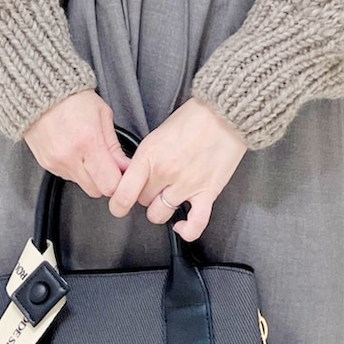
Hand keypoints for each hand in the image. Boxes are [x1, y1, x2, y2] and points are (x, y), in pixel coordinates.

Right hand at [22, 88, 131, 197]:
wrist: (42, 92)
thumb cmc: (75, 100)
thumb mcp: (103, 115)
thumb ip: (114, 146)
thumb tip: (125, 167)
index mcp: (88, 142)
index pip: (109, 184)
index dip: (119, 181)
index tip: (121, 172)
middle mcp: (69, 157)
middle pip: (95, 190)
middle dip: (105, 180)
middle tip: (107, 162)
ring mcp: (55, 163)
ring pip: (81, 185)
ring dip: (89, 175)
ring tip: (88, 152)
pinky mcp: (46, 165)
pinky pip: (67, 177)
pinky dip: (75, 169)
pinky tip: (75, 151)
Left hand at [108, 96, 248, 242]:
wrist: (225, 113)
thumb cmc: (194, 118)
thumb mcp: (158, 132)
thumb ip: (146, 157)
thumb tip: (135, 175)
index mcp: (150, 155)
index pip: (123, 193)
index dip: (117, 203)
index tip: (118, 204)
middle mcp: (165, 173)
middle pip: (142, 201)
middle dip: (144, 195)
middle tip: (153, 185)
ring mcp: (187, 185)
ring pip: (159, 215)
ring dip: (161, 208)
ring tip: (167, 197)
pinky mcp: (208, 192)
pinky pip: (195, 224)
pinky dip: (186, 230)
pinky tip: (181, 225)